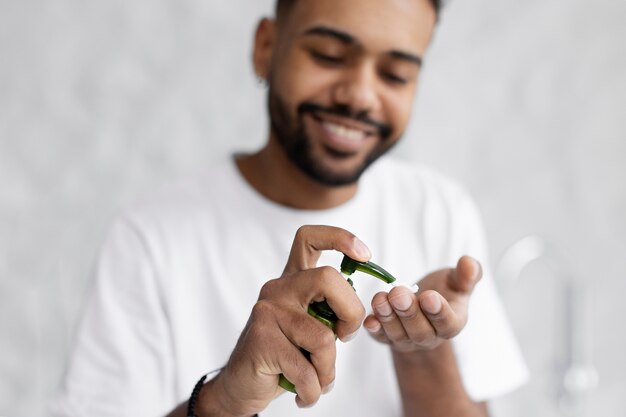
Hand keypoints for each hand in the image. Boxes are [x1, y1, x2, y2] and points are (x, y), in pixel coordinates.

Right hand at [200, 226, 368, 415]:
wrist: (242, 385)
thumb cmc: (283, 357)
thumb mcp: (310, 329)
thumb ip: (328, 313)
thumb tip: (358, 314)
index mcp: (292, 280)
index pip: (310, 238)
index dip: (340, 238)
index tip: (366, 255)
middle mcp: (278, 288)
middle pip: (328, 278)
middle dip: (351, 313)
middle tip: (345, 337)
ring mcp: (268, 311)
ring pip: (323, 336)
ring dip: (328, 370)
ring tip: (318, 381)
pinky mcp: (262, 338)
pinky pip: (306, 369)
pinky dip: (313, 390)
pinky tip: (304, 395)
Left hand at [363, 256, 481, 352]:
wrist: (423, 310)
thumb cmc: (443, 292)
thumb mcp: (456, 282)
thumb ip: (466, 275)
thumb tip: (469, 262)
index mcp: (452, 322)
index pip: (447, 322)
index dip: (439, 311)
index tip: (429, 297)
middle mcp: (430, 337)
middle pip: (420, 331)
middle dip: (408, 312)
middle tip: (398, 294)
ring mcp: (407, 340)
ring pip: (398, 334)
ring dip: (388, 317)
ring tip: (380, 299)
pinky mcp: (387, 338)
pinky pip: (380, 337)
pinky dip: (374, 329)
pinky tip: (368, 319)